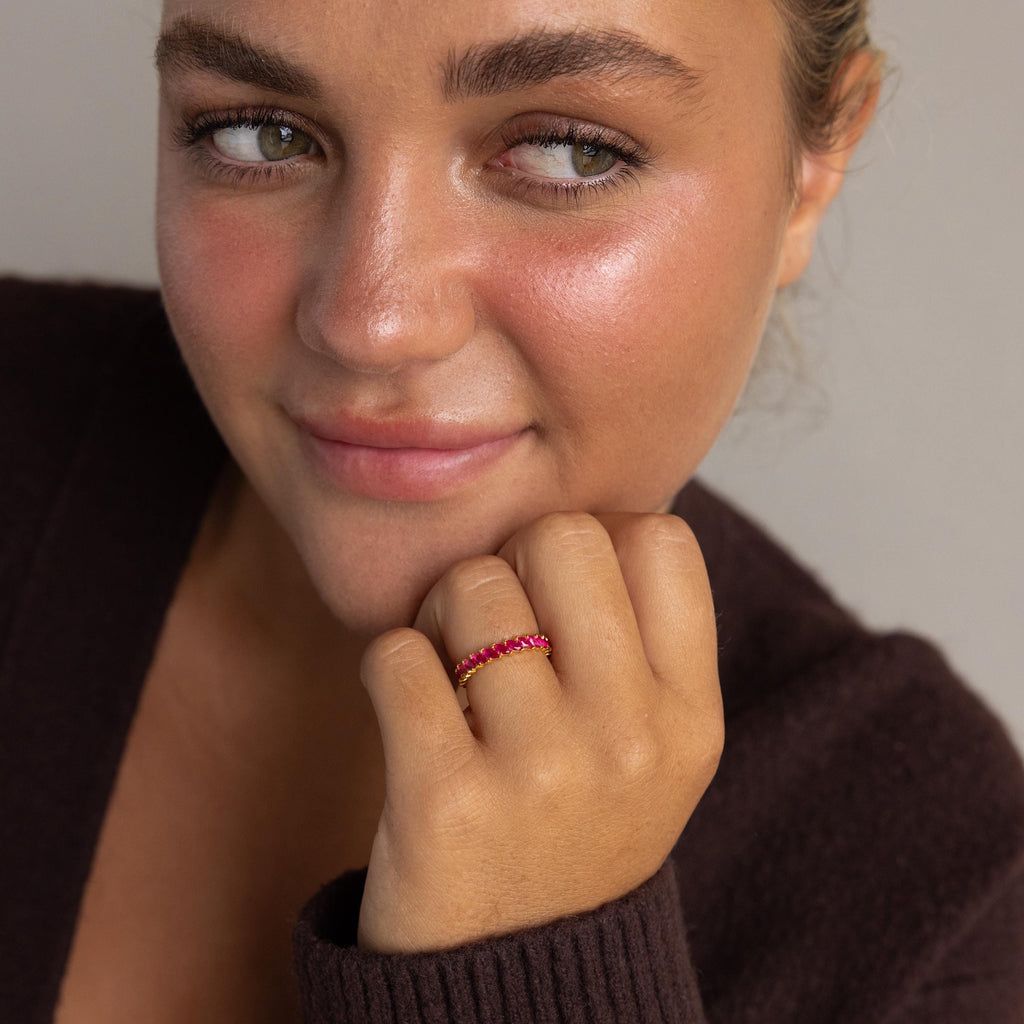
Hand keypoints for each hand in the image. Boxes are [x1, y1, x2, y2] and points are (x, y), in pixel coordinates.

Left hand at [356, 511, 721, 952]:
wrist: (512, 981)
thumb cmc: (571, 830)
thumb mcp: (651, 751)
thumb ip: (638, 641)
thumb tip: (586, 521)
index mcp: (690, 716)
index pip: (659, 537)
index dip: (597, 542)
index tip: (565, 597)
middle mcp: (632, 739)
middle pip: (560, 537)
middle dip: (512, 562)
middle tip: (496, 625)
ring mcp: (544, 771)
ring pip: (470, 587)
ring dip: (441, 617)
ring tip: (453, 678)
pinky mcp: (447, 801)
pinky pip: (397, 653)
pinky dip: (391, 669)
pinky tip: (412, 714)